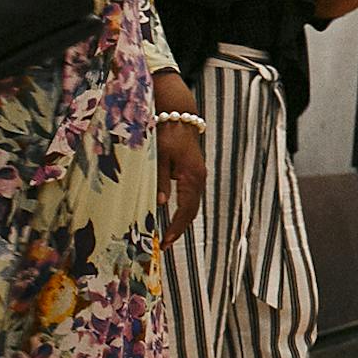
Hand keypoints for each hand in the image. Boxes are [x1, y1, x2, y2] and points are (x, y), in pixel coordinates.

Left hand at [150, 70, 207, 245]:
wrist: (178, 114)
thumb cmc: (166, 132)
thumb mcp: (158, 156)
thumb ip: (160, 180)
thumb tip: (160, 204)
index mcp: (192, 177)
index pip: (186, 210)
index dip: (176, 227)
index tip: (165, 241)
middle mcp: (199, 178)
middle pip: (193, 210)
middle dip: (179, 228)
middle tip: (165, 244)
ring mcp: (198, 175)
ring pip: (192, 204)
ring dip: (181, 220)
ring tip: (167, 234)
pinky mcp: (193, 171)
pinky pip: (190, 196)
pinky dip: (182, 208)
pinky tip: (172, 215)